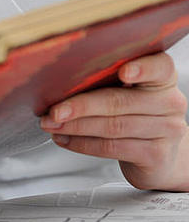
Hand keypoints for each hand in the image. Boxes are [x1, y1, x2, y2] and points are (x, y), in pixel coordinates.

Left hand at [40, 52, 188, 190]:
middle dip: (80, 106)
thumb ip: (105, 79)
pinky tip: (64, 138)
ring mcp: (167, 130)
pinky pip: (113, 147)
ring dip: (75, 126)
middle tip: (53, 111)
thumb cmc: (133, 112)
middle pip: (120, 101)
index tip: (123, 72)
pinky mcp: (156, 154)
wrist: (157, 153)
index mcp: (163, 77)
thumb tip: (59, 79)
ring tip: (50, 125)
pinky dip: (82, 143)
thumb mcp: (126, 90)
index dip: (142, 68)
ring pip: (113, 126)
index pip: (161, 67)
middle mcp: (170, 102)